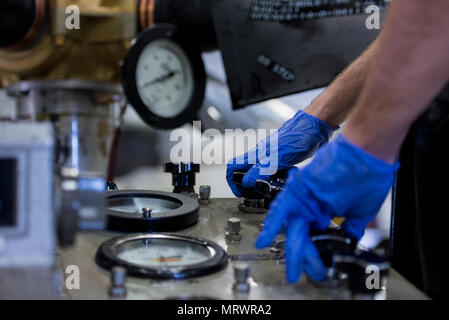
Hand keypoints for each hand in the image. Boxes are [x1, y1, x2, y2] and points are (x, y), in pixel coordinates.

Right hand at [226, 110, 335, 196]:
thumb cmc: (300, 136)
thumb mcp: (280, 157)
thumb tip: (247, 181)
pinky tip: (285, 179)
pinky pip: (272, 170)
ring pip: (259, 172)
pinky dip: (275, 178)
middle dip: (247, 185)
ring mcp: (271, 155)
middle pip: (244, 171)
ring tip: (272, 189)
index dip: (232, 181)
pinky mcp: (281, 157)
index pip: (233, 166)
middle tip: (255, 195)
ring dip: (262, 182)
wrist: (316, 125)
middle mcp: (261, 154)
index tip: (240, 192)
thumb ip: (262, 169)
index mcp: (257, 154)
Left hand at [255, 134, 398, 282]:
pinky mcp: (300, 188)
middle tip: (301, 272)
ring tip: (291, 266)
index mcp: (328, 209)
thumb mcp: (364, 210)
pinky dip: (273, 224)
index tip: (317, 267)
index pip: (317, 236)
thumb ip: (352, 226)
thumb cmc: (371, 173)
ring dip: (291, 247)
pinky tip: (265, 239)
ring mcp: (307, 197)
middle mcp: (315, 204)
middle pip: (303, 234)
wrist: (369, 148)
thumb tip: (349, 241)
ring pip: (292, 225)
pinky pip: (281, 208)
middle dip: (303, 255)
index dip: (316, 252)